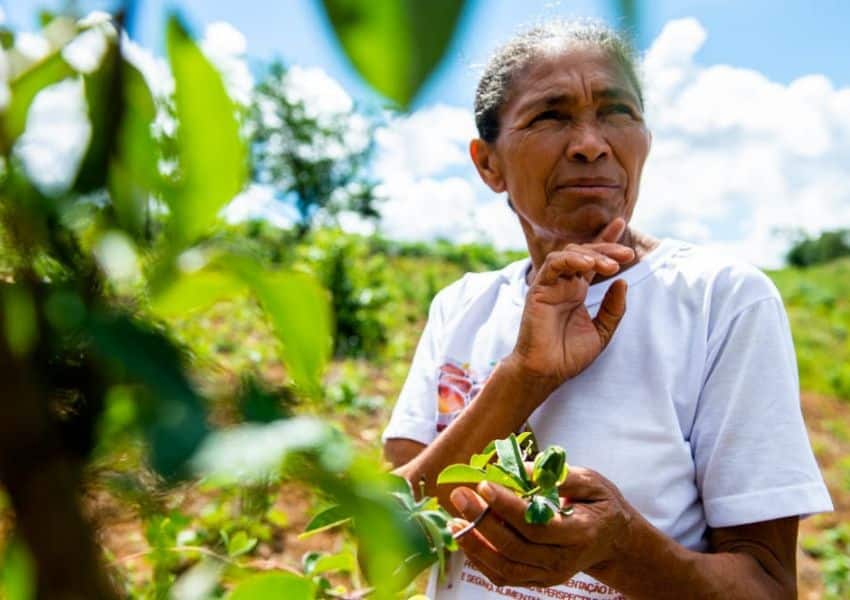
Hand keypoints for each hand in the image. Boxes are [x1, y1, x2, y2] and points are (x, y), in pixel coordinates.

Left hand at [449, 466, 633, 587]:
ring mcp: (549, 574)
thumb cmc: (600, 505)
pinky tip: (465, 537)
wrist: (613, 541)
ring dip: (475, 544)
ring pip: (505, 567)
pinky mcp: (536, 580)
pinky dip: (480, 559)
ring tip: (455, 519)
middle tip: (460, 494)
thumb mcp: (591, 482)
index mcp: (580, 533)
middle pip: (515, 546)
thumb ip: (560, 476)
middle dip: (483, 520)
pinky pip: (503, 575)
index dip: (507, 506)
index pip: (537, 524)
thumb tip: (520, 469)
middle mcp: (563, 560)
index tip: (484, 484)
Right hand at [507, 218, 633, 386]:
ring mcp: (551, 285)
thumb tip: (623, 283)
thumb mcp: (602, 331)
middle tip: (628, 254)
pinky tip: (588, 265)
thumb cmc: (568, 356)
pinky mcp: (539, 289)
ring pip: (570, 254)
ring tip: (612, 265)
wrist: (547, 371)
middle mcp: (564, 284)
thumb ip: (613, 308)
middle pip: (585, 253)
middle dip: (607, 248)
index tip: (621, 224)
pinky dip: (570, 260)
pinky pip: (553, 265)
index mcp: (577, 291)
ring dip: (593, 255)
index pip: (592, 259)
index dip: (606, 240)